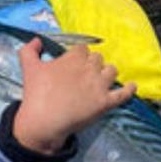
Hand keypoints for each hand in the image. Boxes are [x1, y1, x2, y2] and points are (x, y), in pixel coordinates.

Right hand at [12, 37, 135, 154]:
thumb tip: (36, 40)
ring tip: (102, 79)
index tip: (74, 62)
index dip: (79, 55)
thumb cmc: (36, 94)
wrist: (44, 121)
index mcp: (74, 58)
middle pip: (98, 58)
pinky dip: (129, 89)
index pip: (83, 48)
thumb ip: (29, 49)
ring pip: (112, 71)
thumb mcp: (28, 67)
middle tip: (84, 74)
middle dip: (92, 64)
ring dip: (107, 73)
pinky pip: (124, 93)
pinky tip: (132, 86)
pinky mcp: (106, 102)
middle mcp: (90, 68)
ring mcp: (100, 85)